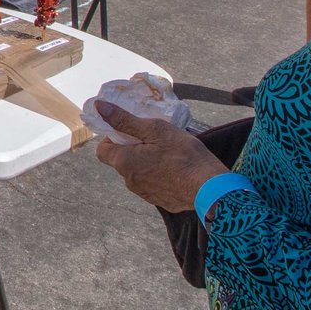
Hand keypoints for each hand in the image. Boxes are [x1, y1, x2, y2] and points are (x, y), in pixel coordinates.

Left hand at [89, 104, 224, 212]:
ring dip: (147, 163)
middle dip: (133, 149)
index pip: (102, 150)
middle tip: (155, 139)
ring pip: (138, 173)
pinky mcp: (160, 201)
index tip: (131, 131)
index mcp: (124, 162)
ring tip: (169, 154)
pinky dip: (159, 176)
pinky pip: (153, 185)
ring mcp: (145, 194)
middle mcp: (130, 181)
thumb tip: (100, 107)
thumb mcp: (155, 130)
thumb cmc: (183, 154)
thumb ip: (125, 120)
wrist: (210, 187)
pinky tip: (177, 170)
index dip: (113, 138)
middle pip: (122, 161)